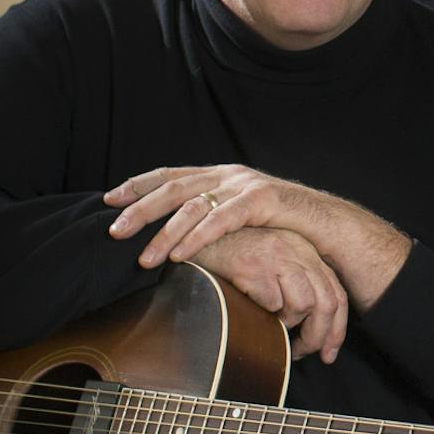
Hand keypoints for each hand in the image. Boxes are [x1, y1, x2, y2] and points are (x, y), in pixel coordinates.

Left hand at [104, 164, 291, 268]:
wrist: (324, 223)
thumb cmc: (280, 225)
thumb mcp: (239, 215)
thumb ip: (211, 216)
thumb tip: (176, 233)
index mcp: (218, 174)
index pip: (170, 175)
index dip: (138, 185)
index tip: (109, 199)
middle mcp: (227, 175)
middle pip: (173, 188)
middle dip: (139, 210)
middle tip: (113, 231)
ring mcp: (243, 185)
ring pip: (192, 206)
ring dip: (163, 234)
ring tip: (144, 258)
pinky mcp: (260, 200)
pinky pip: (220, 220)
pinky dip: (196, 238)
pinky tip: (179, 255)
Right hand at [188, 227, 349, 362]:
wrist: (196, 238)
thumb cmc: (234, 256)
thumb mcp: (273, 264)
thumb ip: (295, 285)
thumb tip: (312, 331)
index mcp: (306, 250)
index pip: (336, 293)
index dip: (335, 329)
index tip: (328, 354)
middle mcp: (297, 249)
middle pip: (326, 302)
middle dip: (317, 336)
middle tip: (300, 353)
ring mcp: (277, 255)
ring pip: (303, 305)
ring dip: (287, 325)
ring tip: (269, 326)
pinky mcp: (254, 264)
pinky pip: (271, 303)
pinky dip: (263, 314)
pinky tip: (248, 308)